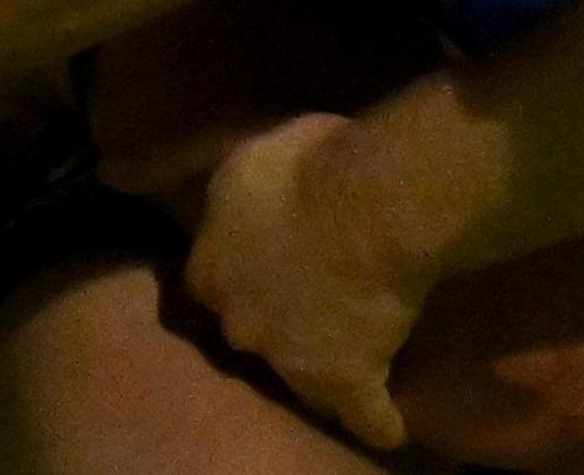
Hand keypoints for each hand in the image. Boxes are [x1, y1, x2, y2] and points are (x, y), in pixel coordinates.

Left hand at [184, 112, 435, 454]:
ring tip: (344, 359)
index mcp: (209, 269)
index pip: (211, 283)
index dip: (239, 272)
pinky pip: (364, 416)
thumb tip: (193, 189)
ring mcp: (291, 361)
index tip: (260, 263)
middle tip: (307, 304)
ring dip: (317, 371)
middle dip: (272, 323)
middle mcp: (240, 324)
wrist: (364, 206)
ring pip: (299, 379)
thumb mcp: (246, 159)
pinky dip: (377, 420)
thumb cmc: (306, 165)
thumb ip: (223, 186)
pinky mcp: (347, 383)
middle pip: (250, 333)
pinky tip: (391, 425)